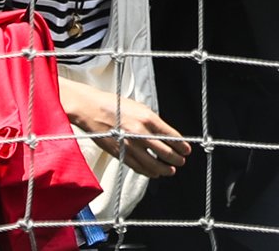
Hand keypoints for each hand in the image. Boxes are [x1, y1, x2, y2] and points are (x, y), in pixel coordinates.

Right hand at [66, 83, 190, 178]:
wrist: (91, 110)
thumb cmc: (116, 105)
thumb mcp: (140, 108)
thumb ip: (153, 122)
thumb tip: (166, 135)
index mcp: (148, 119)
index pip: (171, 136)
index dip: (182, 145)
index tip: (187, 150)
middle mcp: (140, 133)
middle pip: (165, 152)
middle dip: (176, 159)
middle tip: (181, 161)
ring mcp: (129, 145)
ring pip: (152, 163)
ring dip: (164, 169)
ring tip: (171, 171)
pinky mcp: (119, 153)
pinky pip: (137, 166)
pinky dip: (147, 172)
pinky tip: (154, 173)